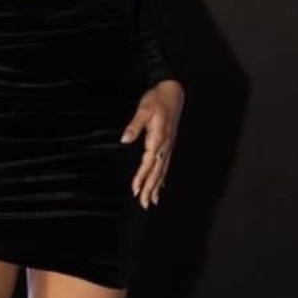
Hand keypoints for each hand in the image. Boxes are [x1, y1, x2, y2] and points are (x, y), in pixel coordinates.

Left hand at [121, 80, 183, 208]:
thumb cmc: (156, 100)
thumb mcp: (143, 110)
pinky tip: (160, 185)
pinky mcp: (169, 144)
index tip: (135, 190)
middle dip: (150, 188)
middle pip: (157, 171)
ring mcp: (168, 146)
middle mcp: (165, 145)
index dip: (141, 177)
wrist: (173, 92)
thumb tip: (125, 139)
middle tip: (144, 204)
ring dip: (157, 187)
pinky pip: (166, 164)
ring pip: (163, 171)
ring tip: (152, 201)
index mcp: (158, 138)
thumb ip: (134, 126)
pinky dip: (162, 177)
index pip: (148, 163)